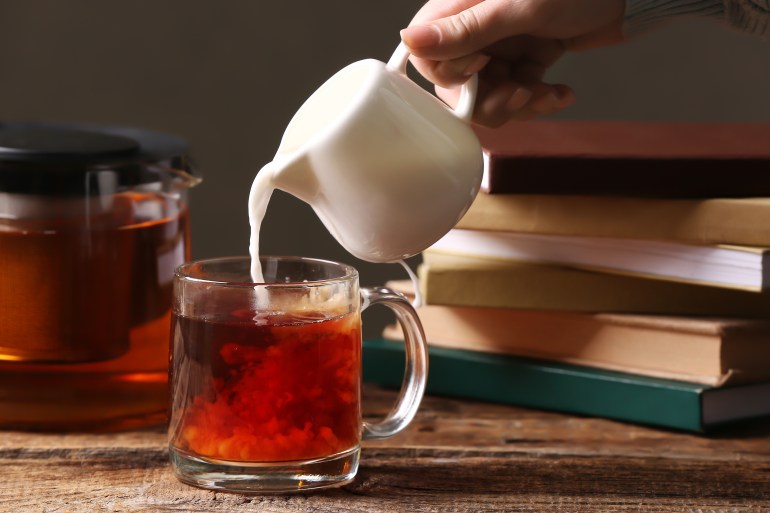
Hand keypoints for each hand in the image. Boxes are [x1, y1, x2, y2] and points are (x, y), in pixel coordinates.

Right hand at [401, 0, 625, 125]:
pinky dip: (540, 100)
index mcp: (460, 7)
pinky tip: (562, 92)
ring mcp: (501, 46)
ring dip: (519, 105)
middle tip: (520, 96)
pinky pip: (518, 94)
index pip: (428, 57)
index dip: (451, 77)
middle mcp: (475, 29)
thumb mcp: (518, 8)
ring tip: (548, 94)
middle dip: (489, 101)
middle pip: (457, 86)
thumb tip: (409, 39)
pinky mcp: (525, 60)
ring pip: (488, 97)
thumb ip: (465, 29)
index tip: (482, 71)